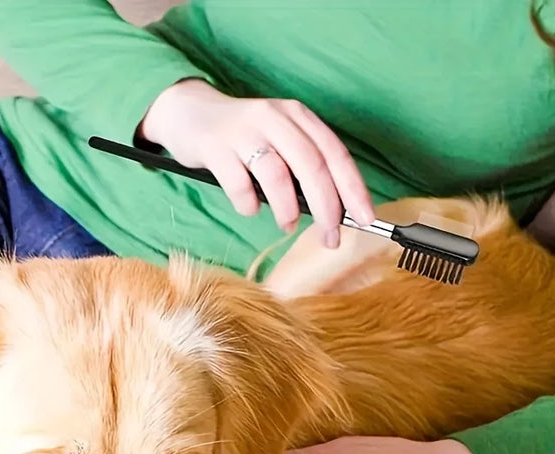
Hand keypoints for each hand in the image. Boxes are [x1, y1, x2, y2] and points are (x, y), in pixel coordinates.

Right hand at [138, 79, 373, 245]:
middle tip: (330, 238)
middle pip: (312, 166)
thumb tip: (332, 212)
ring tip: (286, 225)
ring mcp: (244, 131)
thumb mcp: (279, 140)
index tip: (365, 220)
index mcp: (298, 117)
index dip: (353, 189)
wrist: (190, 114)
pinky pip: (239, 184)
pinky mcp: (216, 146)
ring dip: (287, 209)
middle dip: (326, 208)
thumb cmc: (242, 138)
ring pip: (277, 174)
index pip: (335, 154)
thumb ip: (302, 167)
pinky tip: (250, 208)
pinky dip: (248, 205)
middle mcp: (275, 118)